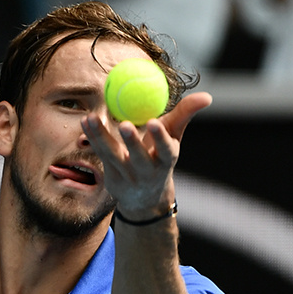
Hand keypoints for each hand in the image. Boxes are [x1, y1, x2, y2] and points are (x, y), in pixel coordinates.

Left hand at [81, 92, 211, 219]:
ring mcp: (127, 177)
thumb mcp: (174, 137)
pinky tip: (86, 122)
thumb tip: (207, 96)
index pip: (165, 151)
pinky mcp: (111, 178)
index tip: (153, 122)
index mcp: (166, 161)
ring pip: (113, 156)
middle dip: (132, 142)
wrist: (145, 197)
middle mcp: (147, 172)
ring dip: (101, 137)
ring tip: (92, 118)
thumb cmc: (160, 156)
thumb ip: (185, 114)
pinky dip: (92, 137)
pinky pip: (100, 154)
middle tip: (124, 123)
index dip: (160, 138)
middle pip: (139, 158)